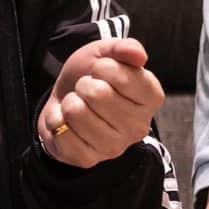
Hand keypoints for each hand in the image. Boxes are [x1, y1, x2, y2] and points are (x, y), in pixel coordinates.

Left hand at [37, 38, 164, 169]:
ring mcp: (114, 147)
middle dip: (83, 85)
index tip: (102, 71)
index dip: (104, 67)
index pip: (123, 76)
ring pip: (76, 112)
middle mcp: (138, 126)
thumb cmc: (93, 76)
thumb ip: (125, 48)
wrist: (67, 99)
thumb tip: (138, 55)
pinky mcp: (89, 160)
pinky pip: (63, 134)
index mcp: (151, 97)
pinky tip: (67, 122)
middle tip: (86, 89)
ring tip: (78, 105)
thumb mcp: (107, 53)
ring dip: (69, 103)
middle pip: (97, 94)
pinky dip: (57, 122)